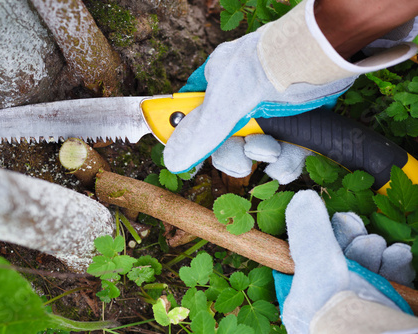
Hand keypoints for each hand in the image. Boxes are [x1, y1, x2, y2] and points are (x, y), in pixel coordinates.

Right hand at [163, 0, 416, 174]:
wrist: (319, 59)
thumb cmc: (266, 70)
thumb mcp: (225, 103)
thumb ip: (200, 133)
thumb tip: (173, 160)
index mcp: (218, 84)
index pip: (196, 113)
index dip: (193, 137)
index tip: (193, 159)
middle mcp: (242, 98)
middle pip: (226, 139)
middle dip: (234, 154)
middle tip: (240, 163)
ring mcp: (269, 110)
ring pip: (256, 147)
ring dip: (261, 156)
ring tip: (271, 150)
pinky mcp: (296, 122)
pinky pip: (284, 152)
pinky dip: (285, 162)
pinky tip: (285, 161)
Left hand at [274, 190, 414, 332]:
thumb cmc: (337, 310)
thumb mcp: (317, 265)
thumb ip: (309, 233)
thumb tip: (301, 199)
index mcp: (304, 301)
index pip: (310, 261)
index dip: (326, 236)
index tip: (341, 219)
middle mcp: (328, 306)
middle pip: (341, 263)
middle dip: (354, 242)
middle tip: (359, 230)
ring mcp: (356, 309)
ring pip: (367, 270)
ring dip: (374, 251)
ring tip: (377, 244)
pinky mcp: (382, 311)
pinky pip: (389, 284)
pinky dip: (395, 266)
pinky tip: (398, 254)